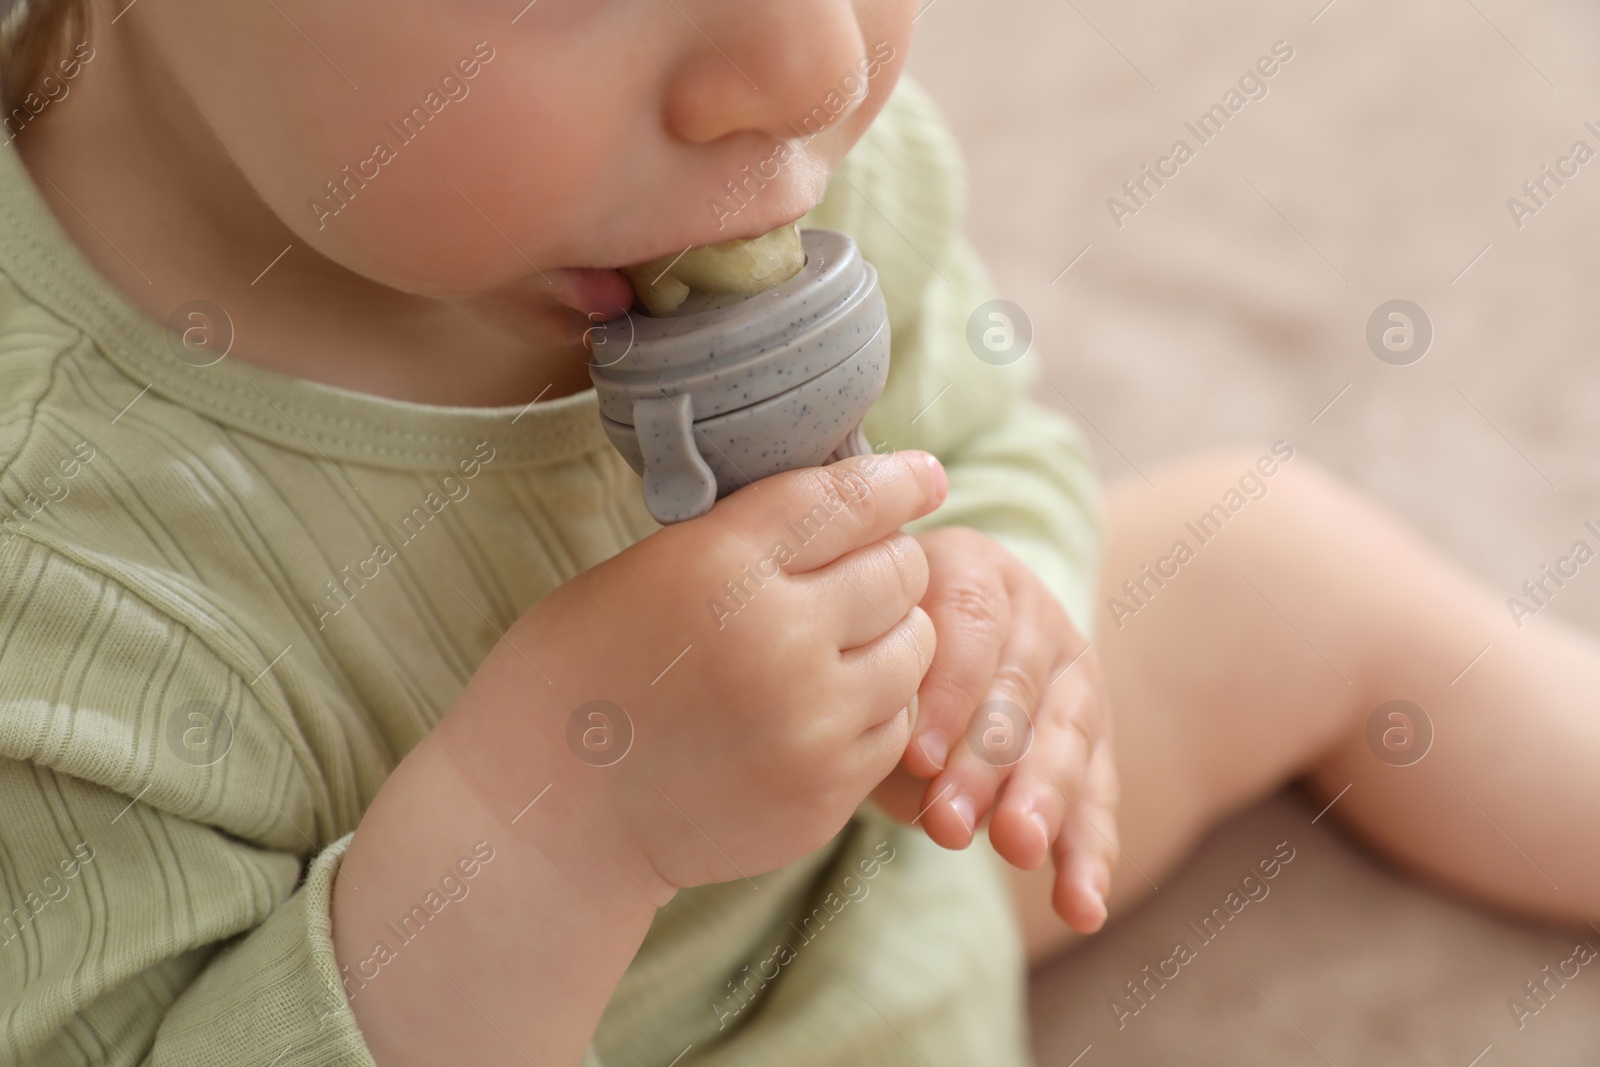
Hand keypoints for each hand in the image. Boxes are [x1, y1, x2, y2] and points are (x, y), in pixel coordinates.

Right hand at [458, 450, 945, 896]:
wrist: (548, 815)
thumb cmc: (583, 673)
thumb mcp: (646, 571)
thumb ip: (747, 539)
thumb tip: (853, 502)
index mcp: (721, 566)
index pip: (849, 499)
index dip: (898, 481)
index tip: (924, 476)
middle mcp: (779, 641)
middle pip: (900, 570)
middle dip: (888, 563)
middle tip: (859, 572)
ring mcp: (810, 726)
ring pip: (917, 650)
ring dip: (891, 637)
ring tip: (837, 645)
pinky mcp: (825, 794)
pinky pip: (896, 726)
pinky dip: (874, 708)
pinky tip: (820, 708)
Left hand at [869, 526, 1118, 932]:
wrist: (922, 639)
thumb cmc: (870, 648)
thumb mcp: (870, 650)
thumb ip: (889, 702)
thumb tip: (916, 770)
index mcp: (971, 570)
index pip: (971, 625)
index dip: (949, 695)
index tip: (918, 759)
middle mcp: (1035, 613)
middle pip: (1021, 689)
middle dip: (989, 764)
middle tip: (953, 824)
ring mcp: (1073, 674)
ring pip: (1068, 739)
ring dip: (1042, 802)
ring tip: (1017, 851)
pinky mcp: (1092, 738)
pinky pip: (1097, 796)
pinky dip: (1089, 854)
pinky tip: (1081, 905)